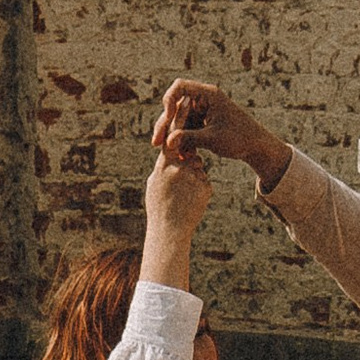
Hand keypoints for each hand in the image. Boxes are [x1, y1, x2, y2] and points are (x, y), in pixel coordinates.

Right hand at [143, 141, 212, 273]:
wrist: (170, 231)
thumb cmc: (158, 207)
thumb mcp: (154, 184)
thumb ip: (163, 167)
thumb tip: (171, 154)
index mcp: (164, 167)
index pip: (171, 142)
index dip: (177, 133)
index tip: (182, 128)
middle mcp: (179, 169)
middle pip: (191, 157)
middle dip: (191, 164)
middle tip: (183, 182)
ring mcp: (194, 178)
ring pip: (199, 169)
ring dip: (196, 177)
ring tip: (185, 196)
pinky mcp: (206, 188)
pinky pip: (205, 182)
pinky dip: (200, 190)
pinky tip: (192, 202)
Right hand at [153, 77, 290, 193]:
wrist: (256, 147)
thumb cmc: (240, 139)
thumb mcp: (213, 139)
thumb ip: (190, 138)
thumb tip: (168, 142)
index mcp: (209, 94)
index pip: (179, 86)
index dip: (169, 99)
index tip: (168, 117)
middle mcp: (203, 99)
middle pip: (175, 106)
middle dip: (166, 125)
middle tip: (156, 143)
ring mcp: (202, 111)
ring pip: (178, 120)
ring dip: (173, 136)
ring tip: (175, 155)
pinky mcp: (202, 122)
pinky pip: (185, 128)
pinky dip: (182, 141)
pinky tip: (183, 155)